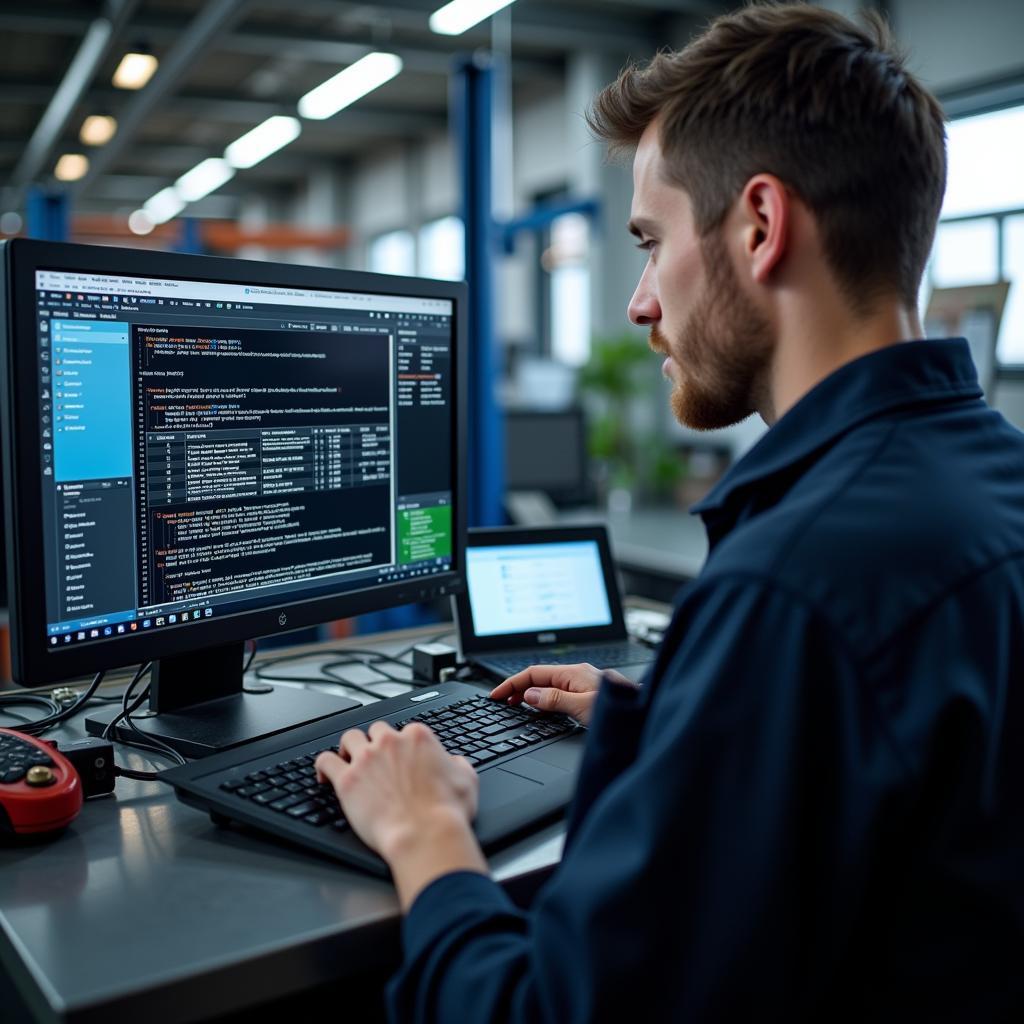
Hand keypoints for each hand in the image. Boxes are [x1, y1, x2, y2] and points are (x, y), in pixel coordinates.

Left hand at [315, 721, 478, 859]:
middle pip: (376, 731)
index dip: (403, 746)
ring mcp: (366, 759)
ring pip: (349, 738)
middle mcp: (390, 742)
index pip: (405, 731)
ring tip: (348, 759)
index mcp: (418, 737)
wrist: (426, 834)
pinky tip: (324, 775)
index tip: (402, 758)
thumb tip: (453, 762)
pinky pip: (325, 761)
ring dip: (349, 748)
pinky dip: (323, 766)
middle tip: (376, 760)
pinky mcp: (347, 780)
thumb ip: (457, 764)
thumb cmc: (447, 812)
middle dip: (376, 743)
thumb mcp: (467, 780)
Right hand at [490, 663, 632, 726]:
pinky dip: (544, 699)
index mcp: (573, 673)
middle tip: (502, 702)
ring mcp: (583, 684)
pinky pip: (559, 693)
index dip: (511, 683)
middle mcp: (578, 675)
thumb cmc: (621, 710)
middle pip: (539, 678)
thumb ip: (555, 700)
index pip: (533, 673)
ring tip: (515, 706)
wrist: (645, 713)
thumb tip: (530, 695)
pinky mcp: (588, 695)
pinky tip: (542, 710)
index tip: (496, 695)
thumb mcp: (583, 707)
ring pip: (549, 685)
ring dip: (530, 694)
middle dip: (518, 687)